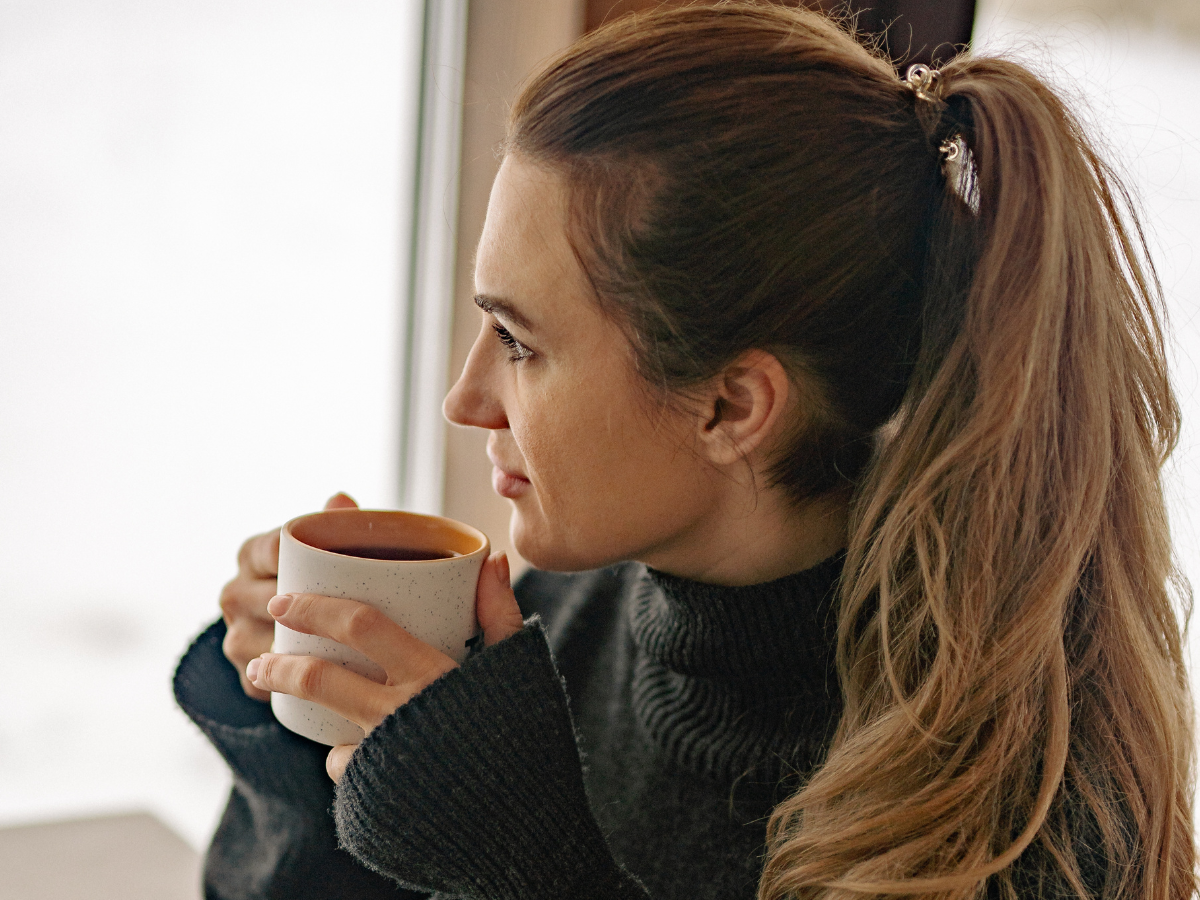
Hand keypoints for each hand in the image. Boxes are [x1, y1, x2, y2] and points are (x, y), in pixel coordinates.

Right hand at [220, 492, 357, 699]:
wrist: (308, 625)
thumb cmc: (328, 574)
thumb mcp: (334, 545)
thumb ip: (337, 522)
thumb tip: (341, 500)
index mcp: (251, 554)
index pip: (273, 550)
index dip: (306, 558)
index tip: (345, 564)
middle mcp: (234, 593)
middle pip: (270, 599)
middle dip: (311, 605)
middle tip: (360, 609)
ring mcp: (236, 637)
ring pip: (267, 644)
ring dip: (305, 647)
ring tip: (350, 647)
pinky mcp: (248, 677)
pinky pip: (273, 682)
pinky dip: (301, 683)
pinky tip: (333, 681)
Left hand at [245, 550, 523, 780]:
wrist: (520, 813)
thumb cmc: (520, 731)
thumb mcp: (516, 664)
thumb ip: (500, 612)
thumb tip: (494, 558)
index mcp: (433, 671)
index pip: (361, 625)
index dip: (317, 608)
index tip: (286, 600)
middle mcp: (403, 710)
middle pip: (321, 676)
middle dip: (280, 661)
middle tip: (262, 649)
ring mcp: (387, 753)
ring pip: (320, 722)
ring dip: (290, 698)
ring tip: (272, 679)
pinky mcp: (379, 789)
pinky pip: (344, 765)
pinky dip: (342, 754)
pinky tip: (345, 747)